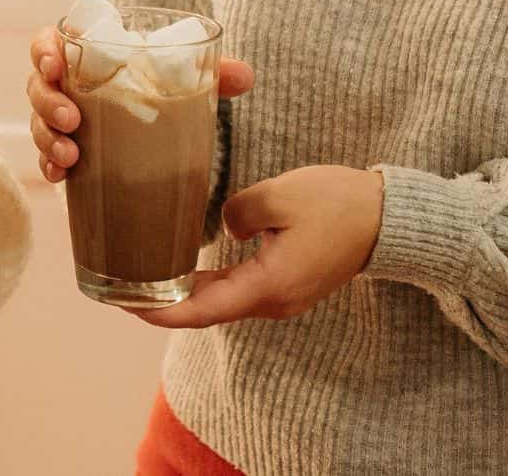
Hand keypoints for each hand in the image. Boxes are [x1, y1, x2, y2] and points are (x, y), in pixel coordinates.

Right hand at [26, 25, 255, 181]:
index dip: (44, 51)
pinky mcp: (65, 149)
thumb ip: (213, 72)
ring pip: (39, 122)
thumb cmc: (162, 89)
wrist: (159, 127)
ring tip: (71, 157)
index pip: (49, 42)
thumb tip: (245, 76)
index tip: (56, 65)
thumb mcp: (185, 80)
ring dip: (48, 138)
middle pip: (38, 85)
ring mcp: (62, 118)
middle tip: (72, 120)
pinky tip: (61, 177)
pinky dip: (49, 166)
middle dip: (48, 103)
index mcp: (87, 55)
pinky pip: (46, 157)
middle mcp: (68, 84)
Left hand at [134, 165, 383, 328]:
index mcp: (267, 287)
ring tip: (141, 274)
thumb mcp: (279, 195)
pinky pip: (237, 289)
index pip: (199, 311)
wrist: (390, 217)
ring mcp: (281, 296)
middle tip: (117, 284)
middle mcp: (272, 302)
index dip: (155, 311)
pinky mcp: (286, 283)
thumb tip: (223, 227)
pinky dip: (206, 282)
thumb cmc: (339, 204)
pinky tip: (182, 265)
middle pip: (204, 311)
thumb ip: (237, 212)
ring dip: (182, 293)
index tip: (119, 301)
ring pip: (219, 300)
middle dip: (159, 302)